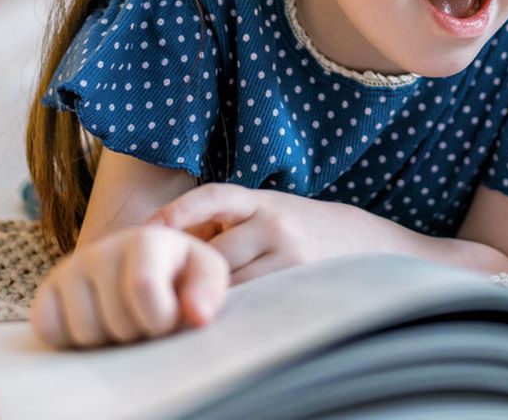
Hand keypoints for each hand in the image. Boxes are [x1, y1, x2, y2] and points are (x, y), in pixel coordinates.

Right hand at [30, 225, 228, 348]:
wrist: (144, 277)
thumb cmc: (180, 278)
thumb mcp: (206, 276)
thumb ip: (210, 292)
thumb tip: (197, 314)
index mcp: (147, 239)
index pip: (142, 287)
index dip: (160, 319)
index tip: (170, 317)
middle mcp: (102, 248)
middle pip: (115, 321)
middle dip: (137, 334)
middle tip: (145, 318)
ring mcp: (70, 268)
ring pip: (84, 333)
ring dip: (108, 341)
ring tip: (123, 320)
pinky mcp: (46, 290)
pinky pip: (48, 330)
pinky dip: (71, 340)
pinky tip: (96, 323)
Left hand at [150, 184, 402, 283]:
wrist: (358, 241)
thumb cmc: (294, 229)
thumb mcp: (264, 211)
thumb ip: (222, 221)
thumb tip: (160, 242)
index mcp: (262, 201)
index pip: (214, 197)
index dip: (179, 212)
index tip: (149, 230)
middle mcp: (276, 223)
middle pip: (214, 255)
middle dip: (193, 272)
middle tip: (169, 287)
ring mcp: (290, 255)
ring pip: (231, 282)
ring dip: (211, 294)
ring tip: (199, 300)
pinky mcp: (299, 282)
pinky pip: (252, 300)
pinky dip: (235, 306)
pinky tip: (229, 310)